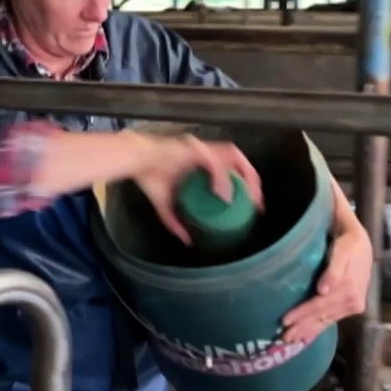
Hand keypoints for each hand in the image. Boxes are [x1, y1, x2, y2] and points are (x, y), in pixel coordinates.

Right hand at [131, 134, 263, 245]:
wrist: (133, 161)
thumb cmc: (148, 176)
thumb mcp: (165, 204)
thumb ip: (175, 221)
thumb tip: (186, 241)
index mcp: (203, 162)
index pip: (234, 168)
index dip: (247, 185)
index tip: (253, 206)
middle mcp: (206, 153)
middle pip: (240, 161)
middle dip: (252, 181)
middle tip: (257, 204)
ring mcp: (201, 149)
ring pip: (234, 156)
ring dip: (244, 176)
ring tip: (248, 197)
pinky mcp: (194, 150)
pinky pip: (214, 164)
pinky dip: (221, 179)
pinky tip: (222, 194)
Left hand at [281, 215, 371, 343]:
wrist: (362, 243)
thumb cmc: (347, 245)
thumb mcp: (342, 251)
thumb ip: (333, 271)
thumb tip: (323, 290)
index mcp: (349, 291)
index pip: (319, 305)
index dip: (302, 314)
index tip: (284, 321)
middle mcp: (352, 302)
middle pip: (321, 316)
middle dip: (303, 328)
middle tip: (284, 339)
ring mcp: (353, 306)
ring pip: (326, 321)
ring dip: (310, 332)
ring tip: (293, 341)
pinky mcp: (351, 307)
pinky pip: (332, 319)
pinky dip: (319, 328)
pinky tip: (309, 337)